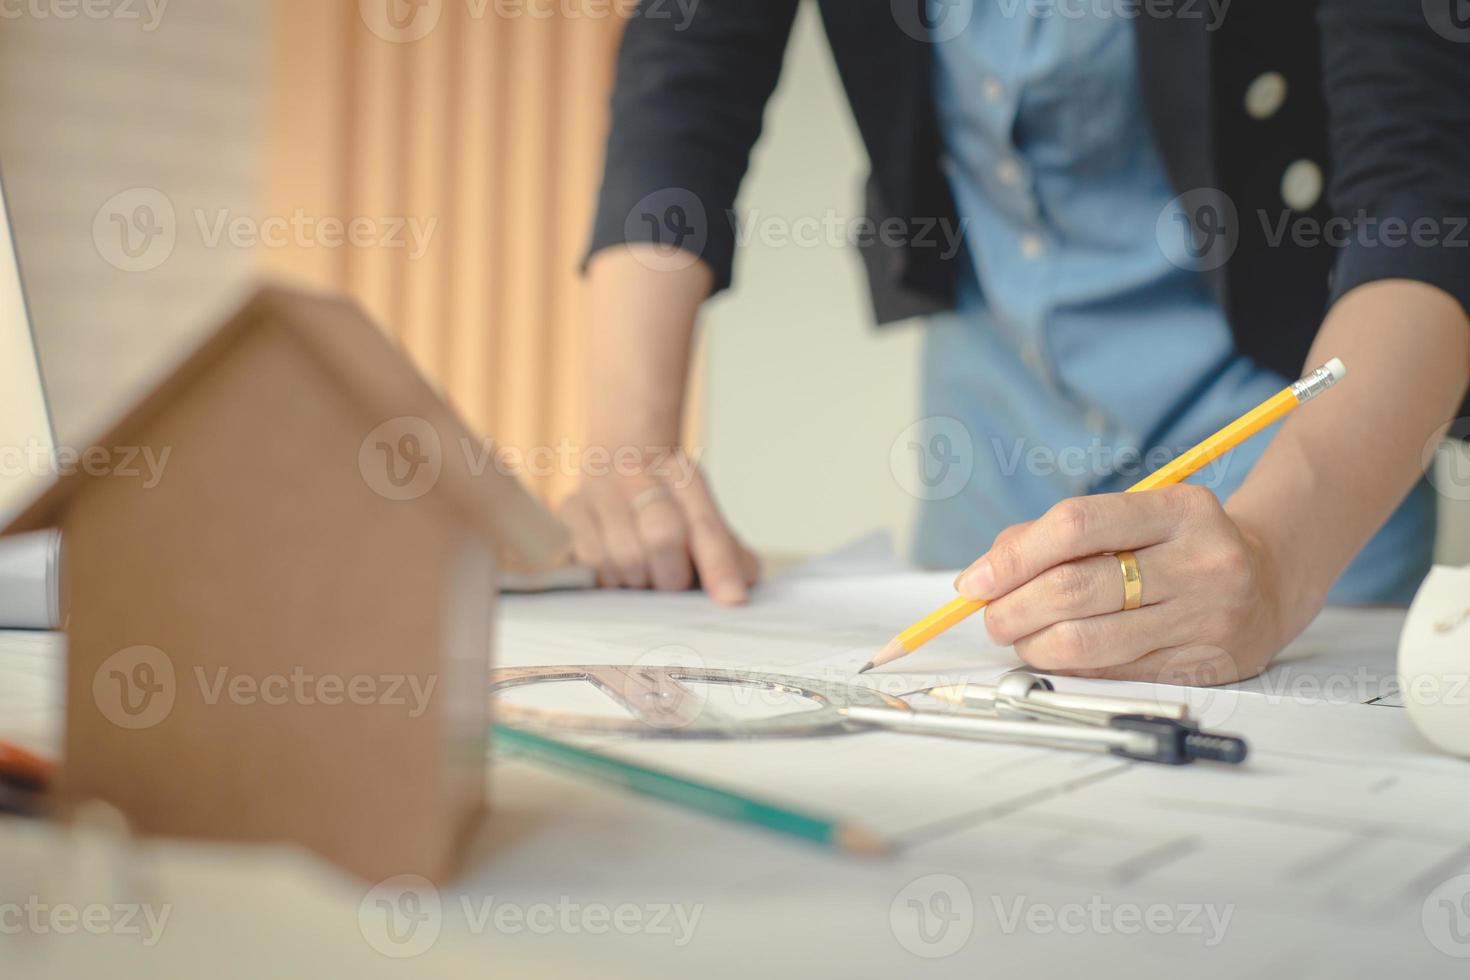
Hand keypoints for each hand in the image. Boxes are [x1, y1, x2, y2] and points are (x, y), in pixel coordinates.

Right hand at [558, 458, 759, 604]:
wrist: (617, 460)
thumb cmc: (666, 503)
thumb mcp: (701, 516)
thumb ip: (726, 552)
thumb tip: (739, 588)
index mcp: (683, 474)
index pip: (705, 526)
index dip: (720, 566)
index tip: (732, 599)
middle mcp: (640, 474)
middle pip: (662, 538)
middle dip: (672, 576)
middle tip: (673, 584)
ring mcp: (601, 489)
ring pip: (624, 557)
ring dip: (639, 580)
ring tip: (643, 573)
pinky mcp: (571, 508)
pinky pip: (592, 562)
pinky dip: (609, 577)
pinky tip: (617, 569)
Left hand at [955, 485, 1310, 684]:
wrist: (1268, 583)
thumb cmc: (1175, 546)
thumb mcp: (1131, 517)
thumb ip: (1054, 534)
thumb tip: (986, 573)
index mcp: (1178, 509)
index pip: (1076, 526)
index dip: (1014, 558)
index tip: (975, 581)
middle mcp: (1199, 561)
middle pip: (1074, 589)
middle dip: (1013, 609)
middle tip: (992, 619)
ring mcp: (1206, 617)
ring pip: (1087, 642)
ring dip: (1033, 645)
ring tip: (1020, 638)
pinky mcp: (1204, 665)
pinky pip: (1111, 673)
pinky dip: (1067, 667)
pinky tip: (1056, 655)